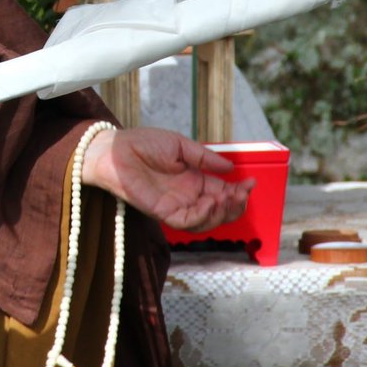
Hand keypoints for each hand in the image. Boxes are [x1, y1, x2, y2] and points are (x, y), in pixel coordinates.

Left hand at [79, 125, 253, 231]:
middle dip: (236, 205)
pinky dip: (203, 216)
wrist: (115, 149)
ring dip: (222, 213)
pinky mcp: (163, 213)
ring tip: (230, 197)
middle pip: (219, 211)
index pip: (222, 192)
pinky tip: (211, 201)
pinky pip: (188, 222)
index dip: (238, 190)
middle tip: (244, 193)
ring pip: (207, 221)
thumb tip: (230, 166)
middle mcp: (187, 197)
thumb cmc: (143, 144)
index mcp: (193, 180)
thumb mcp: (180, 146)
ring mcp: (176, 206)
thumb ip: (204, 158)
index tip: (251, 182)